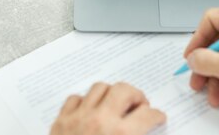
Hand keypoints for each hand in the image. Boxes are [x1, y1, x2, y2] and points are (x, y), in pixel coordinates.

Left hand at [49, 82, 165, 134]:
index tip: (157, 118)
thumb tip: (142, 132)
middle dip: (136, 96)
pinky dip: (85, 102)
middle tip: (139, 108)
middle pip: (124, 90)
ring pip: (100, 88)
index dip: (156, 116)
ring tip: (116, 106)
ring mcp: (78, 118)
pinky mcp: (60, 122)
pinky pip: (75, 99)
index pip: (147, 114)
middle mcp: (101, 121)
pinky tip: (90, 112)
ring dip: (111, 95)